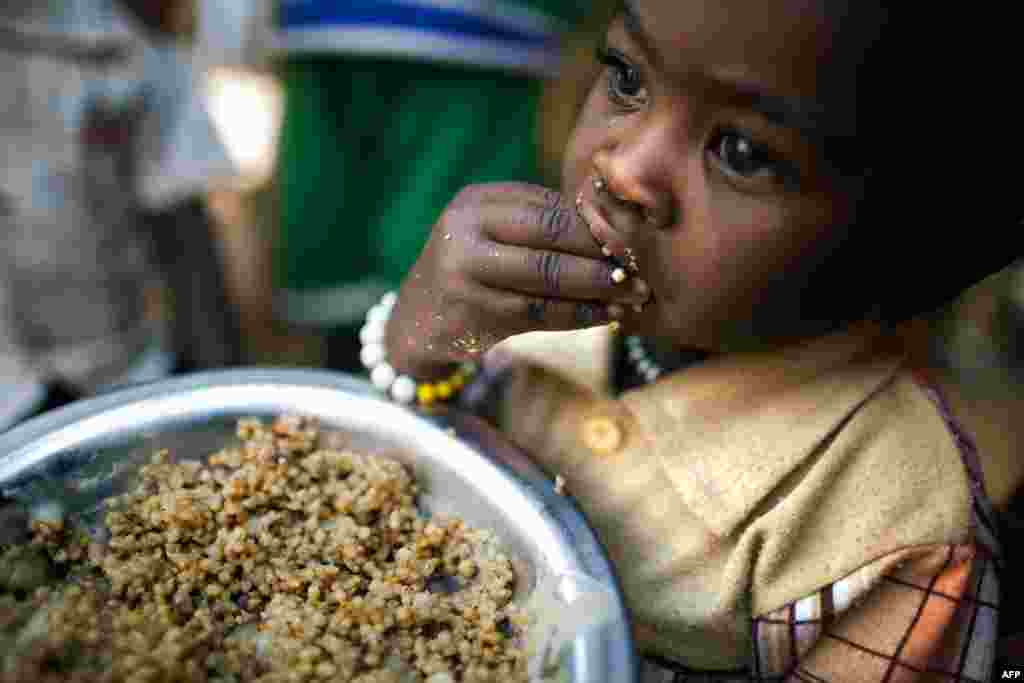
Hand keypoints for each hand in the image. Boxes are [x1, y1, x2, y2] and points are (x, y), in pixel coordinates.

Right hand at [386, 183, 649, 378]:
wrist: (417, 322)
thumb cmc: (473, 272)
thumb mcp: (494, 235)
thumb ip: (541, 225)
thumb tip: (618, 225)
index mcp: (477, 201)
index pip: (549, 205)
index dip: (595, 223)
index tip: (634, 237)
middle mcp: (465, 229)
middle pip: (550, 234)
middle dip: (602, 251)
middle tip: (641, 265)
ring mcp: (464, 271)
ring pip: (548, 276)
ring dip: (598, 286)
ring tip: (633, 293)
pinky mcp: (472, 311)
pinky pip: (540, 312)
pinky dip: (580, 314)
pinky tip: (606, 315)